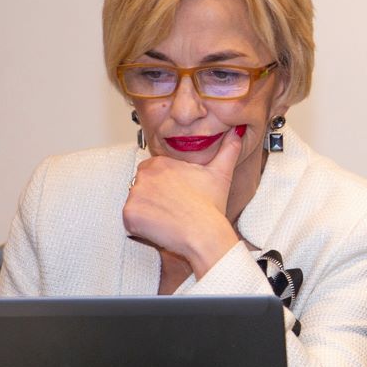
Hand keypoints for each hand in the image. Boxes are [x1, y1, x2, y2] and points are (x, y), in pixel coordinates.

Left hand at [123, 128, 242, 276]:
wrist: (204, 233)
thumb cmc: (211, 207)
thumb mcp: (221, 174)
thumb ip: (228, 150)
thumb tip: (237, 132)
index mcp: (161, 163)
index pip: (153, 172)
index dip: (165, 186)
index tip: (176, 196)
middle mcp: (144, 176)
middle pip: (143, 187)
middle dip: (154, 198)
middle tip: (173, 209)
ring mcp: (134, 195)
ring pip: (137, 204)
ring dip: (148, 212)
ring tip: (168, 219)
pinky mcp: (129, 214)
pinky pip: (130, 220)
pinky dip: (142, 226)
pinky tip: (160, 228)